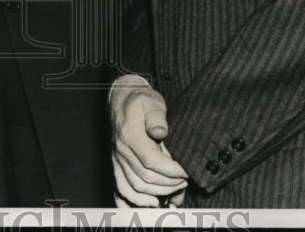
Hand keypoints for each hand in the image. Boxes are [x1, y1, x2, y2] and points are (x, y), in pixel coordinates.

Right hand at [110, 76, 187, 206]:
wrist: (122, 101)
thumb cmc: (140, 102)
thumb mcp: (152, 102)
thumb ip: (157, 116)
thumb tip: (160, 132)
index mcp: (130, 135)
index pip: (151, 161)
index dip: (171, 170)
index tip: (186, 171)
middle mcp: (122, 151)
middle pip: (145, 178)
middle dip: (169, 183)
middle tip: (185, 180)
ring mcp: (118, 160)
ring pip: (136, 187)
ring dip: (158, 193)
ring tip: (175, 189)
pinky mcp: (118, 166)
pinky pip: (122, 189)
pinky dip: (136, 200)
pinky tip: (151, 202)